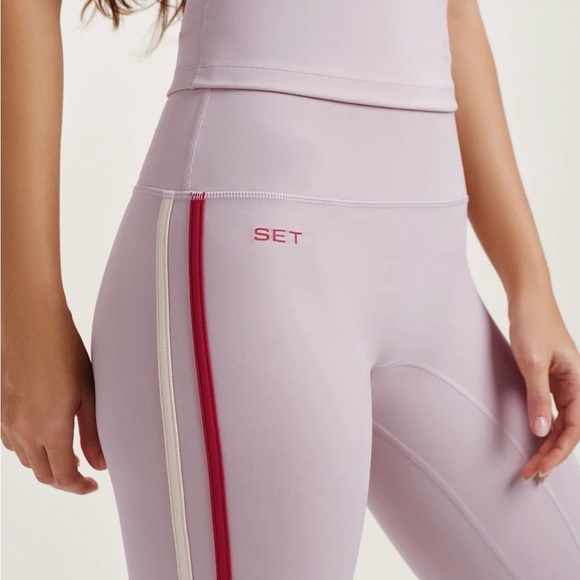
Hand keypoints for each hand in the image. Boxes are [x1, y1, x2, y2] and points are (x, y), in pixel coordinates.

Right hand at [1, 300, 106, 493]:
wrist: (34, 326)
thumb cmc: (66, 354)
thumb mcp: (88, 395)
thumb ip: (93, 434)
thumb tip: (100, 464)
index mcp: (50, 430)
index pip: (63, 476)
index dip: (79, 487)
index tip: (92, 485)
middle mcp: (25, 431)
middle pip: (43, 474)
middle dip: (65, 480)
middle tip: (85, 473)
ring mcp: (9, 422)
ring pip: (27, 460)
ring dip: (47, 465)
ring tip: (70, 456)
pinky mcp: (2, 410)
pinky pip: (14, 443)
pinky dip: (31, 450)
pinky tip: (46, 437)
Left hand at [508, 292, 579, 482]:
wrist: (527, 297)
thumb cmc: (532, 324)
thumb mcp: (532, 362)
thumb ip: (538, 396)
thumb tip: (542, 431)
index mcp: (578, 383)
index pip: (575, 429)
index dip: (559, 452)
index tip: (540, 469)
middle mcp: (575, 385)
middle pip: (569, 429)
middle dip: (552, 454)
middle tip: (530, 473)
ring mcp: (563, 381)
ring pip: (561, 420)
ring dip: (547, 442)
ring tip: (532, 463)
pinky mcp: (550, 376)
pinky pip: (552, 407)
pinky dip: (543, 424)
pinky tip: (535, 436)